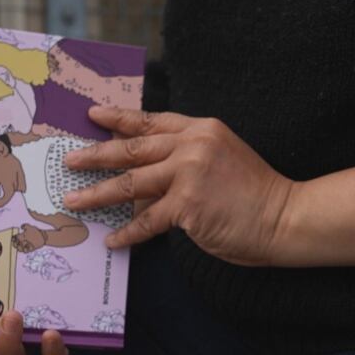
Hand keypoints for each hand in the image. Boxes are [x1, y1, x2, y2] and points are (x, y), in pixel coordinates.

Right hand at [12, 224, 46, 252]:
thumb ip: (25, 226)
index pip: (14, 238)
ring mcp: (25, 246)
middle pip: (15, 245)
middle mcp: (22, 242)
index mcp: (21, 236)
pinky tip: (29, 246)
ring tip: (24, 243)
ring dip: (20, 247)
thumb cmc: (35, 231)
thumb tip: (21, 227)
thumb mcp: (30, 227)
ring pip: (19, 249)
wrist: (42, 236)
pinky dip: (26, 249)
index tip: (14, 238)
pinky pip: (25, 251)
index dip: (13, 239)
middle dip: (15, 244)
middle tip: (18, 242)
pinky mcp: (29, 249)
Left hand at [63, 107, 294, 266]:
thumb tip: (142, 176)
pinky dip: (128, 233)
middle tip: (68, 160)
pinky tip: (112, 240)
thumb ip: (184, 159)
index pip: (151, 121)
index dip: (119, 118)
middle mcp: (192, 145)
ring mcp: (189, 173)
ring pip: (130, 183)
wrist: (285, 215)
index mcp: (200, 129)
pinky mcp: (187, 205)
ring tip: (73, 200)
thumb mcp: (220, 158)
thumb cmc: (254, 191)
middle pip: (132, 148)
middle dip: (95, 154)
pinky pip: (147, 221)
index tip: (93, 115)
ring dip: (97, 194)